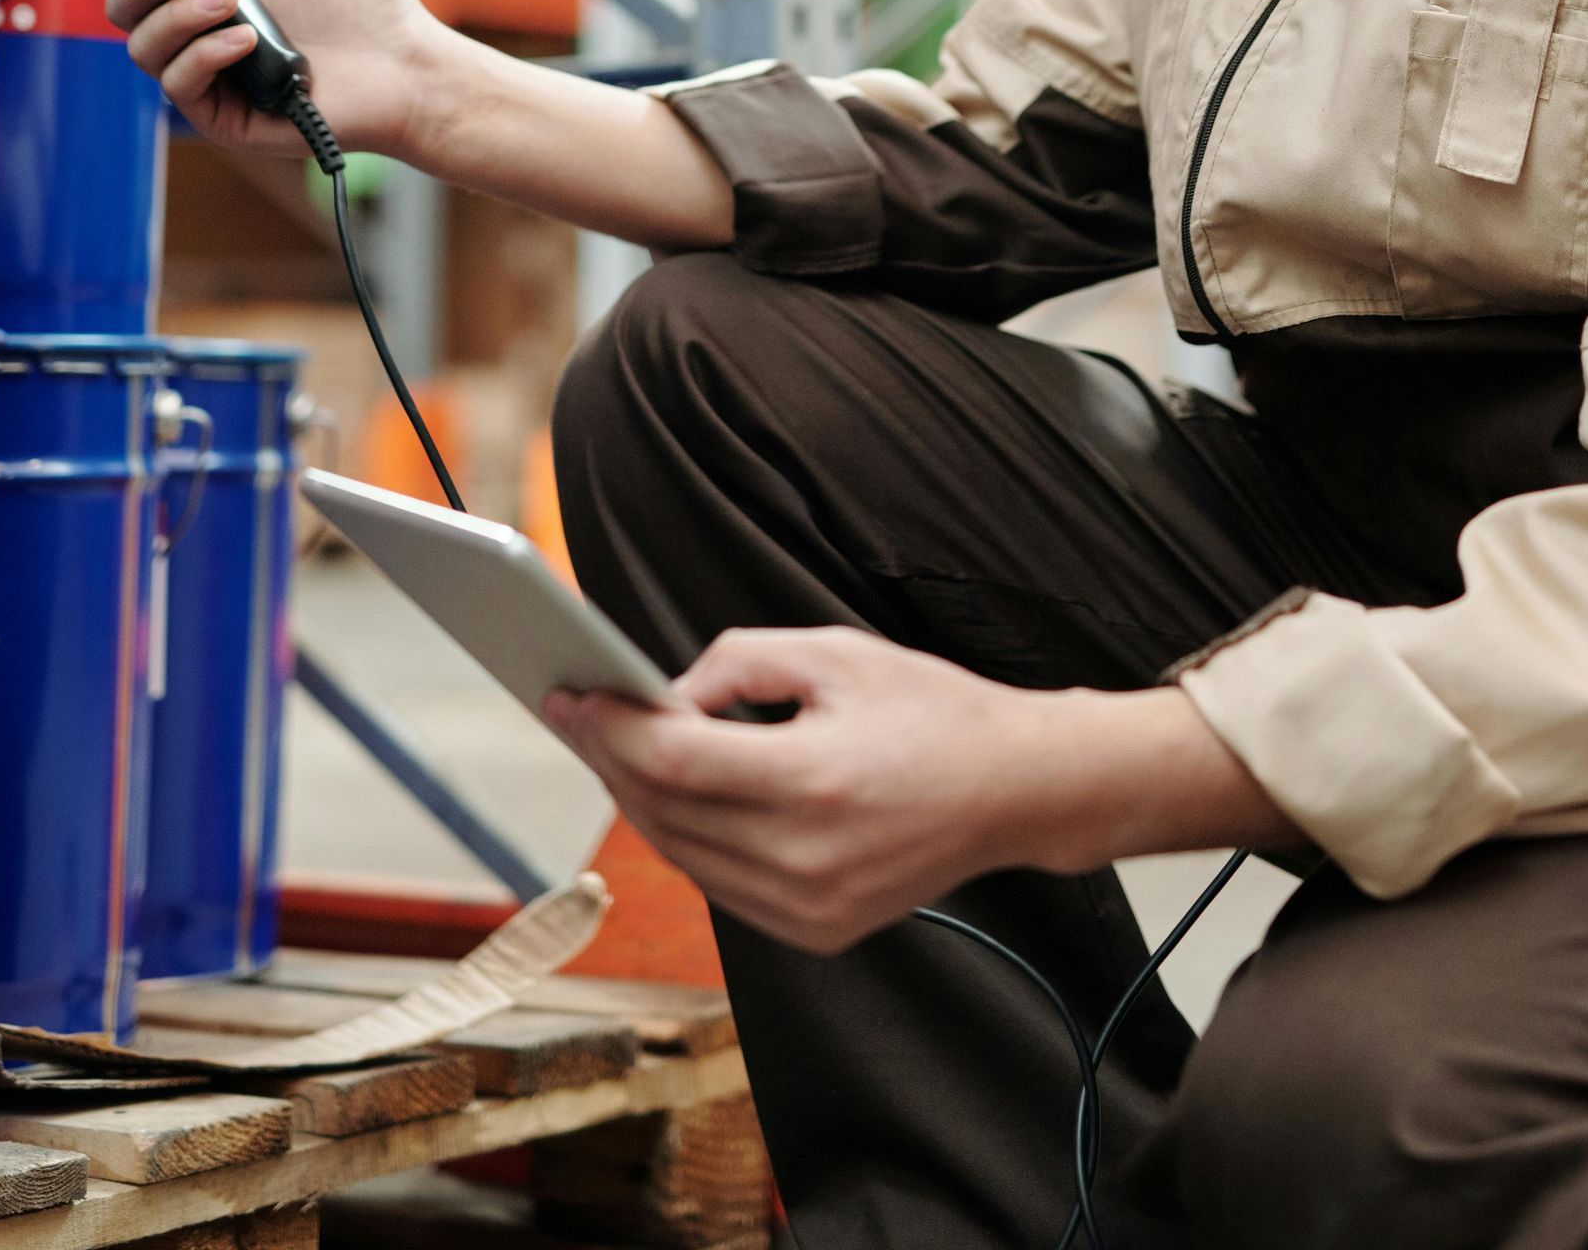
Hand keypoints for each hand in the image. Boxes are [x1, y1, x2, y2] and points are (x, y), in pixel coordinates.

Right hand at [100, 0, 448, 159]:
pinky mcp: (227, 118)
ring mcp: (214, 79)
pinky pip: (181, 87)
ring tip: (229, 1)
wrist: (408, 66)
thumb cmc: (370, 7)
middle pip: (127, 15)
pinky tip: (241, 38)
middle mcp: (205, 37)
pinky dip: (202, 56)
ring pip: (145, 50)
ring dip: (177, 19)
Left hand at [545, 626, 1274, 954]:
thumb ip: (738, 664)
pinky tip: (672, 793)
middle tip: (577, 710)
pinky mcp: (815, 933)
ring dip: (640, 800)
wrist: (1015, 791)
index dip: (611, 726)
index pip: (673, 763)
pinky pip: (721, 883)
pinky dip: (688, 836)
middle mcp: (805, 861)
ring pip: (684, 855)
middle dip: (612, 757)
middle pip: (665, 813)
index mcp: (813, 783)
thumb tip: (666, 697)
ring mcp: (809, 909)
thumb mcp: (834, 653)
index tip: (572, 690)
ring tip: (612, 746)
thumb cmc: (930, 709)